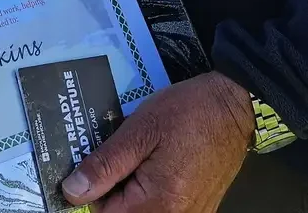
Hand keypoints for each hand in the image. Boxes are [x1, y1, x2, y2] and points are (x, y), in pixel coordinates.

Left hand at [60, 72, 253, 212]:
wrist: (235, 106)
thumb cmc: (189, 112)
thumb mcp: (141, 129)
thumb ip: (106, 164)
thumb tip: (72, 191)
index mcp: (159, 202)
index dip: (91, 190)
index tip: (93, 163)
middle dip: (112, 190)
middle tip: (120, 154)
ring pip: (142, 212)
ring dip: (130, 190)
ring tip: (136, 156)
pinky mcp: (199, 209)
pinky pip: (161, 209)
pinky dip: (148, 191)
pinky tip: (151, 164)